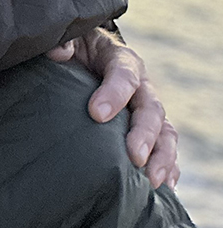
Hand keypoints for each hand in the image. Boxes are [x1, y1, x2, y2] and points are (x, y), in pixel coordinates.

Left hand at [47, 29, 178, 188]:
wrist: (83, 55)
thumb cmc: (73, 48)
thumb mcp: (68, 40)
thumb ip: (63, 42)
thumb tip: (58, 52)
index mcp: (121, 59)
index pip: (124, 75)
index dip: (113, 93)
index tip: (96, 114)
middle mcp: (141, 86)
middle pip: (151, 109)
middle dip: (144, 134)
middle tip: (135, 156)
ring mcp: (146, 109)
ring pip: (165, 132)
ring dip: (163, 157)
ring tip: (153, 180)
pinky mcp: (147, 130)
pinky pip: (164, 149)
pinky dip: (169, 167)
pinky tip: (164, 188)